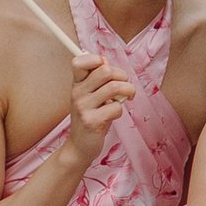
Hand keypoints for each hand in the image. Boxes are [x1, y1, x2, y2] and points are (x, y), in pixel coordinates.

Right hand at [65, 55, 137, 169]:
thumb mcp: (90, 95)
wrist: (80, 146)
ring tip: (127, 98)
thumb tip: (105, 60)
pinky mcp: (91, 122)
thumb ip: (97, 78)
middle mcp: (77, 93)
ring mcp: (83, 107)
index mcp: (77, 83)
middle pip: (106, 71)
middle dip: (123, 76)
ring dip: (128, 91)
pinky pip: (116, 108)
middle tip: (124, 86)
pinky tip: (114, 115)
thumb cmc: (91, 116)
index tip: (107, 70)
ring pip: (115, 87)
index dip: (97, 59)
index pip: (80, 61)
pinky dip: (121, 110)